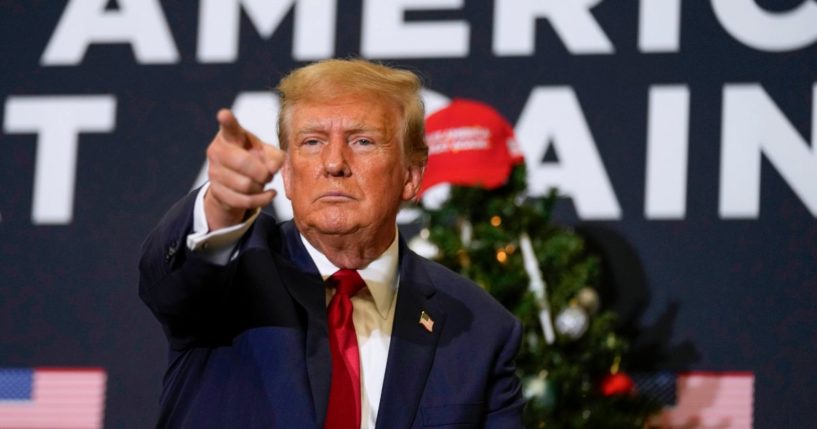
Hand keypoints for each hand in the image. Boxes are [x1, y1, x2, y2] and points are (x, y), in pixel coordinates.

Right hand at [204, 109, 283, 229]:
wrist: (236, 181)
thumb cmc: (254, 158)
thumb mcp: (267, 152)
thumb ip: (275, 156)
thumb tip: (272, 168)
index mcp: (230, 135)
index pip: (229, 127)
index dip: (227, 120)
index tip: (224, 114)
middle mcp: (217, 151)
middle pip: (243, 163)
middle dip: (262, 172)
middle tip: (268, 174)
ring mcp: (214, 172)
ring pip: (244, 185)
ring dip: (261, 187)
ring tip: (263, 183)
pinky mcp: (216, 192)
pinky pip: (243, 200)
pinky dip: (262, 199)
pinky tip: (269, 194)